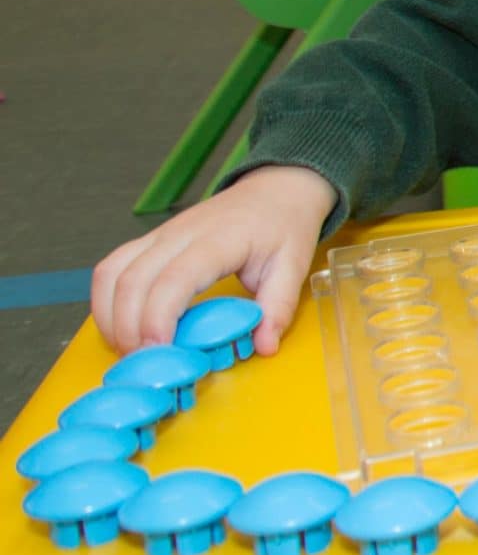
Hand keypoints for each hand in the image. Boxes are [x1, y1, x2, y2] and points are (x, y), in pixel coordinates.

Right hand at [90, 165, 337, 355]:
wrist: (274, 190)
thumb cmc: (283, 224)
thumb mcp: (294, 265)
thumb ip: (278, 306)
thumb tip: (264, 346)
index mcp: (218, 239)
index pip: (174, 279)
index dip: (158, 318)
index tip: (159, 351)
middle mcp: (179, 234)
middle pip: (132, 281)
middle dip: (129, 329)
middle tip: (145, 364)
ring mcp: (159, 236)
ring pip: (112, 274)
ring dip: (111, 318)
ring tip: (132, 350)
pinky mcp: (149, 242)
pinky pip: (111, 269)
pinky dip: (106, 302)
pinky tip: (123, 327)